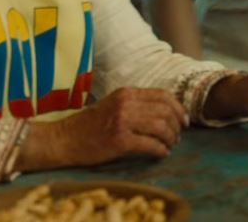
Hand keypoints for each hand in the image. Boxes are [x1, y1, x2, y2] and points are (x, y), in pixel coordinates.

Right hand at [24, 87, 187, 170]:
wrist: (63, 139)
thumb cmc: (89, 124)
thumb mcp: (113, 104)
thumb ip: (136, 104)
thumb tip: (166, 112)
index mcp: (126, 92)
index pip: (163, 95)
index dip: (178, 108)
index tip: (183, 120)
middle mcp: (126, 104)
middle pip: (166, 111)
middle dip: (177, 125)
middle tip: (178, 136)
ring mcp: (123, 121)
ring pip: (162, 127)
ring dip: (171, 138)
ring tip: (170, 145)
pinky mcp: (120, 141)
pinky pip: (151, 145)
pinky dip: (161, 150)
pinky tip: (161, 154)